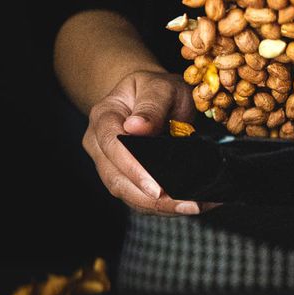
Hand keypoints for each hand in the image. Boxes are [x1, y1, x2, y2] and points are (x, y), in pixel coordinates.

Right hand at [82, 69, 220, 215]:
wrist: (151, 97)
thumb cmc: (156, 90)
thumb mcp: (160, 87)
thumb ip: (152, 105)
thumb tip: (136, 127)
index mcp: (103, 117)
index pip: (113, 146)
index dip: (133, 169)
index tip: (157, 188)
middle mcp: (99, 144)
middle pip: (116, 179)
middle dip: (152, 199)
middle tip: (188, 204)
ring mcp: (109, 165)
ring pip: (128, 195)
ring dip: (161, 207)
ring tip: (194, 207)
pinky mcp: (125, 179)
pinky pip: (140, 199)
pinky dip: (165, 207)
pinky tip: (190, 205)